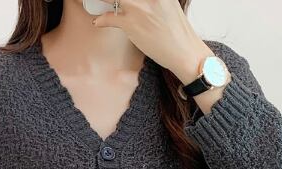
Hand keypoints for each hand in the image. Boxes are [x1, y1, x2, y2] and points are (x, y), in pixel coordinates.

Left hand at [91, 0, 213, 83]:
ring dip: (101, 0)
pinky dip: (101, 19)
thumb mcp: (167, 3)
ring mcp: (138, 7)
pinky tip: (99, 21)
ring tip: (98, 3)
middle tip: (108, 0)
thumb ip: (152, 0)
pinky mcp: (131, 23)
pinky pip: (108, 17)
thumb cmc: (176, 31)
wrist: (184, 51)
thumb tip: (136, 2)